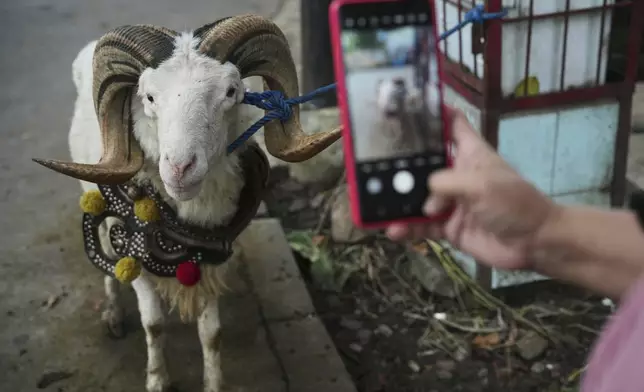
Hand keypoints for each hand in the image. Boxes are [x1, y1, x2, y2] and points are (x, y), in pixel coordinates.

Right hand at [386, 107, 559, 269]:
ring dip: (399, 201)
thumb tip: (424, 201)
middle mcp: (457, 175)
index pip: (452, 125)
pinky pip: (421, 226)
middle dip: (401, 164)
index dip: (434, 114)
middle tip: (371, 163)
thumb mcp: (481, 184)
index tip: (406, 107)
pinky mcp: (448, 228)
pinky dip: (407, 229)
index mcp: (470, 154)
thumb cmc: (513, 203)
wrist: (533, 243)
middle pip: (425, 163)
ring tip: (376, 202)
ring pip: (418, 197)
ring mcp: (451, 202)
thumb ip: (446, 184)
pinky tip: (393, 231)